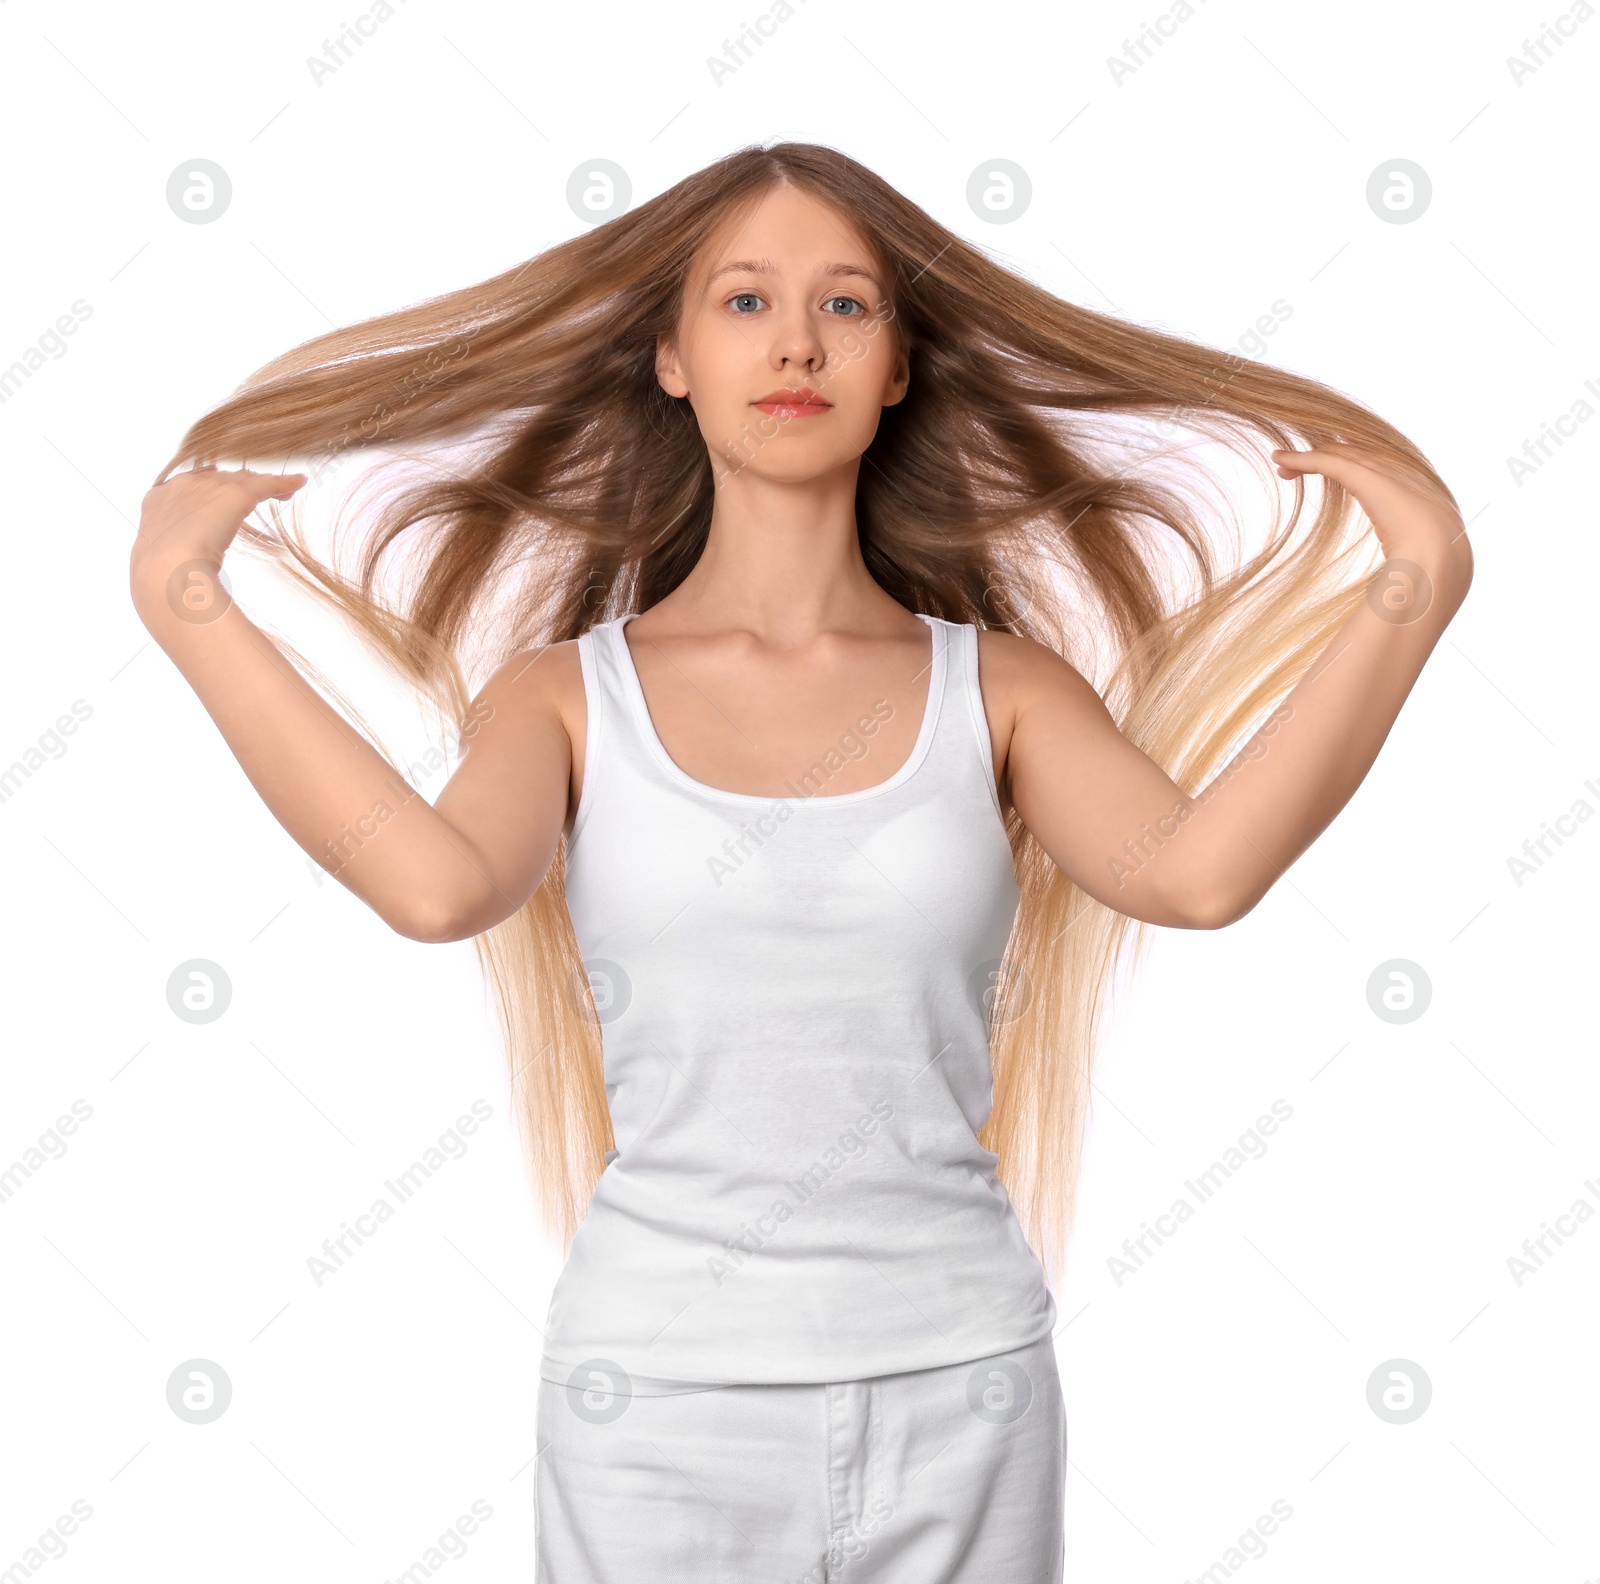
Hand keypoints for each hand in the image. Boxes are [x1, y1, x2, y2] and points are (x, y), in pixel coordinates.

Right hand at [131, 463, 305, 584]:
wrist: (167, 571)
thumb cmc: (161, 577)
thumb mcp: (162, 561)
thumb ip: (174, 555)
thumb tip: (186, 571)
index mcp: (158, 501)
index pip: (190, 486)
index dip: (209, 491)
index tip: (220, 498)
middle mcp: (182, 485)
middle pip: (219, 479)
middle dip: (239, 486)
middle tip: (257, 494)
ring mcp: (209, 486)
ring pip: (244, 479)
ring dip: (264, 484)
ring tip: (284, 491)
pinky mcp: (236, 493)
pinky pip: (267, 483)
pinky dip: (285, 482)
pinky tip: (299, 483)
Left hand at [1269, 440, 1471, 604]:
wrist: (1440, 565)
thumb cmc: (1430, 576)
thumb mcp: (1419, 569)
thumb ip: (1404, 571)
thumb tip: (1391, 598)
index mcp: (1424, 494)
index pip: (1384, 471)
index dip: (1354, 468)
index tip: (1332, 474)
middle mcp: (1407, 474)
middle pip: (1360, 456)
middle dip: (1329, 457)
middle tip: (1295, 466)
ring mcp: (1389, 472)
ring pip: (1341, 454)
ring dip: (1308, 457)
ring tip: (1281, 461)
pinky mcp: (1367, 475)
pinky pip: (1327, 461)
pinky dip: (1301, 458)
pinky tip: (1278, 458)